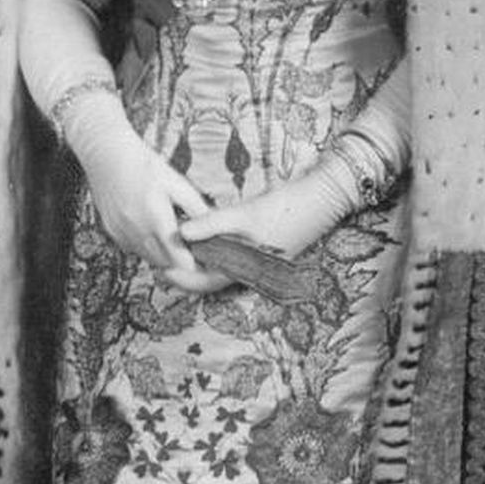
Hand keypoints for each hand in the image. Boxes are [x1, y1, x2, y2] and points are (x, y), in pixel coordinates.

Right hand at [59, 89, 215, 287]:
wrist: (107, 154)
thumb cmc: (144, 164)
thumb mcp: (177, 183)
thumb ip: (196, 208)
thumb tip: (216, 229)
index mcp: (157, 218)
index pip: (179, 260)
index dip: (194, 263)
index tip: (204, 258)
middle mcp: (136, 230)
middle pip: (165, 263)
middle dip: (179, 260)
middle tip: (192, 247)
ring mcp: (121, 233)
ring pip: (148, 257)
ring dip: (162, 253)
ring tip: (172, 234)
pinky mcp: (112, 231)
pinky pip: (133, 248)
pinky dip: (145, 244)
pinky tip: (151, 227)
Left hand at [176, 164, 349, 293]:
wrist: (325, 199)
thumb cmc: (287, 208)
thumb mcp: (246, 214)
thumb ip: (212, 223)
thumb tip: (179, 233)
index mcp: (247, 270)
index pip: (204, 284)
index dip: (180, 278)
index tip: (159, 266)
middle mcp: (251, 270)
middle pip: (210, 277)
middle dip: (186, 268)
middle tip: (162, 254)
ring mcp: (258, 260)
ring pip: (220, 266)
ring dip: (200, 258)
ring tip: (178, 243)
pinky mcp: (262, 248)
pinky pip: (231, 255)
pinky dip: (215, 249)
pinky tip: (204, 233)